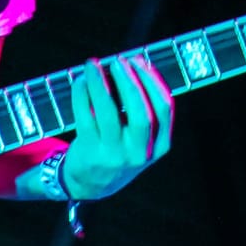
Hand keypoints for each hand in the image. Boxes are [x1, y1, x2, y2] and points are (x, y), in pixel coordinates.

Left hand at [60, 54, 172, 198]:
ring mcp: (114, 155)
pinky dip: (81, 94)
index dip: (152, 80)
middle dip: (129, 81)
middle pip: (140, 112)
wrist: (91, 184)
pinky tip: (81, 81)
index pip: (164, 109)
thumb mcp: (141, 140)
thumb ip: (143, 110)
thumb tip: (131, 65)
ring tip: (93, 65)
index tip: (138, 61)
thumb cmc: (119, 150)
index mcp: (159, 147)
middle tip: (118, 61)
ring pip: (108, 113)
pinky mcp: (89, 153)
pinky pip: (84, 117)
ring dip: (99, 83)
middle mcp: (139, 154)